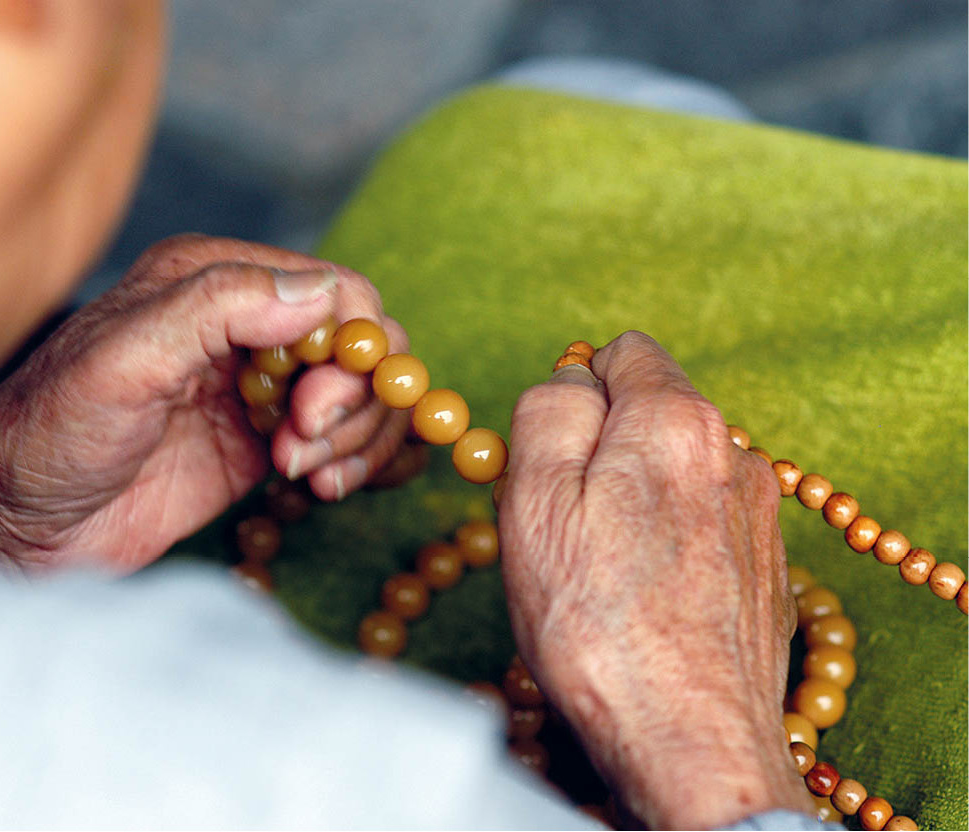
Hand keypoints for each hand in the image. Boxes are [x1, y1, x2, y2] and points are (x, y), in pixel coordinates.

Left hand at [0, 235, 409, 571]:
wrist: (16, 526)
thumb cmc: (49, 433)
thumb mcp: (123, 359)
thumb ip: (217, 309)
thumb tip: (320, 294)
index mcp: (210, 280)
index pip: (337, 291)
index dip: (351, 351)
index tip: (313, 411)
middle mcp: (244, 326)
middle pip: (364, 347)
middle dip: (354, 402)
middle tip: (302, 447)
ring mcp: (259, 389)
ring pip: (364, 397)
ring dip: (358, 439)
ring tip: (306, 476)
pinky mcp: (263, 444)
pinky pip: (346, 441)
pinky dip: (359, 463)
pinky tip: (323, 488)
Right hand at [499, 331, 809, 828]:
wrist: (691, 741)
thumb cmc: (599, 627)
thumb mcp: (534, 500)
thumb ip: (548, 411)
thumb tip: (568, 378)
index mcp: (676, 421)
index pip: (620, 354)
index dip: (573, 396)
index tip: (552, 459)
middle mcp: (734, 453)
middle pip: (647, 413)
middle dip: (599, 450)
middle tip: (566, 525)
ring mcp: (758, 513)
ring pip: (671, 471)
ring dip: (633, 498)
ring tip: (605, 571)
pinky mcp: (765, 565)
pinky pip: (699, 522)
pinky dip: (667, 542)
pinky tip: (647, 598)